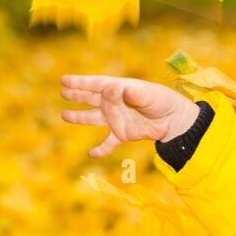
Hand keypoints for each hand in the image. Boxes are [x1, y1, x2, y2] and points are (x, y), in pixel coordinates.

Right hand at [60, 75, 201, 157]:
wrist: (173, 120)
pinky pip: (107, 143)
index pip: (94, 85)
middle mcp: (113, 103)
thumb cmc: (161, 101)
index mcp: (117, 89)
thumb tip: (120, 91)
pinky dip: (100, 150)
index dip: (79, 83)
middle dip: (77, 95)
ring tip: (64, 115)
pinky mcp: (121, 134)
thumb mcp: (148, 95)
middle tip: (63, 91)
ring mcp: (115, 119)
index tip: (64, 81)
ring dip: (79, 117)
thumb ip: (133, 94)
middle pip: (90, 98)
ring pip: (92, 118)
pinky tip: (91, 154)